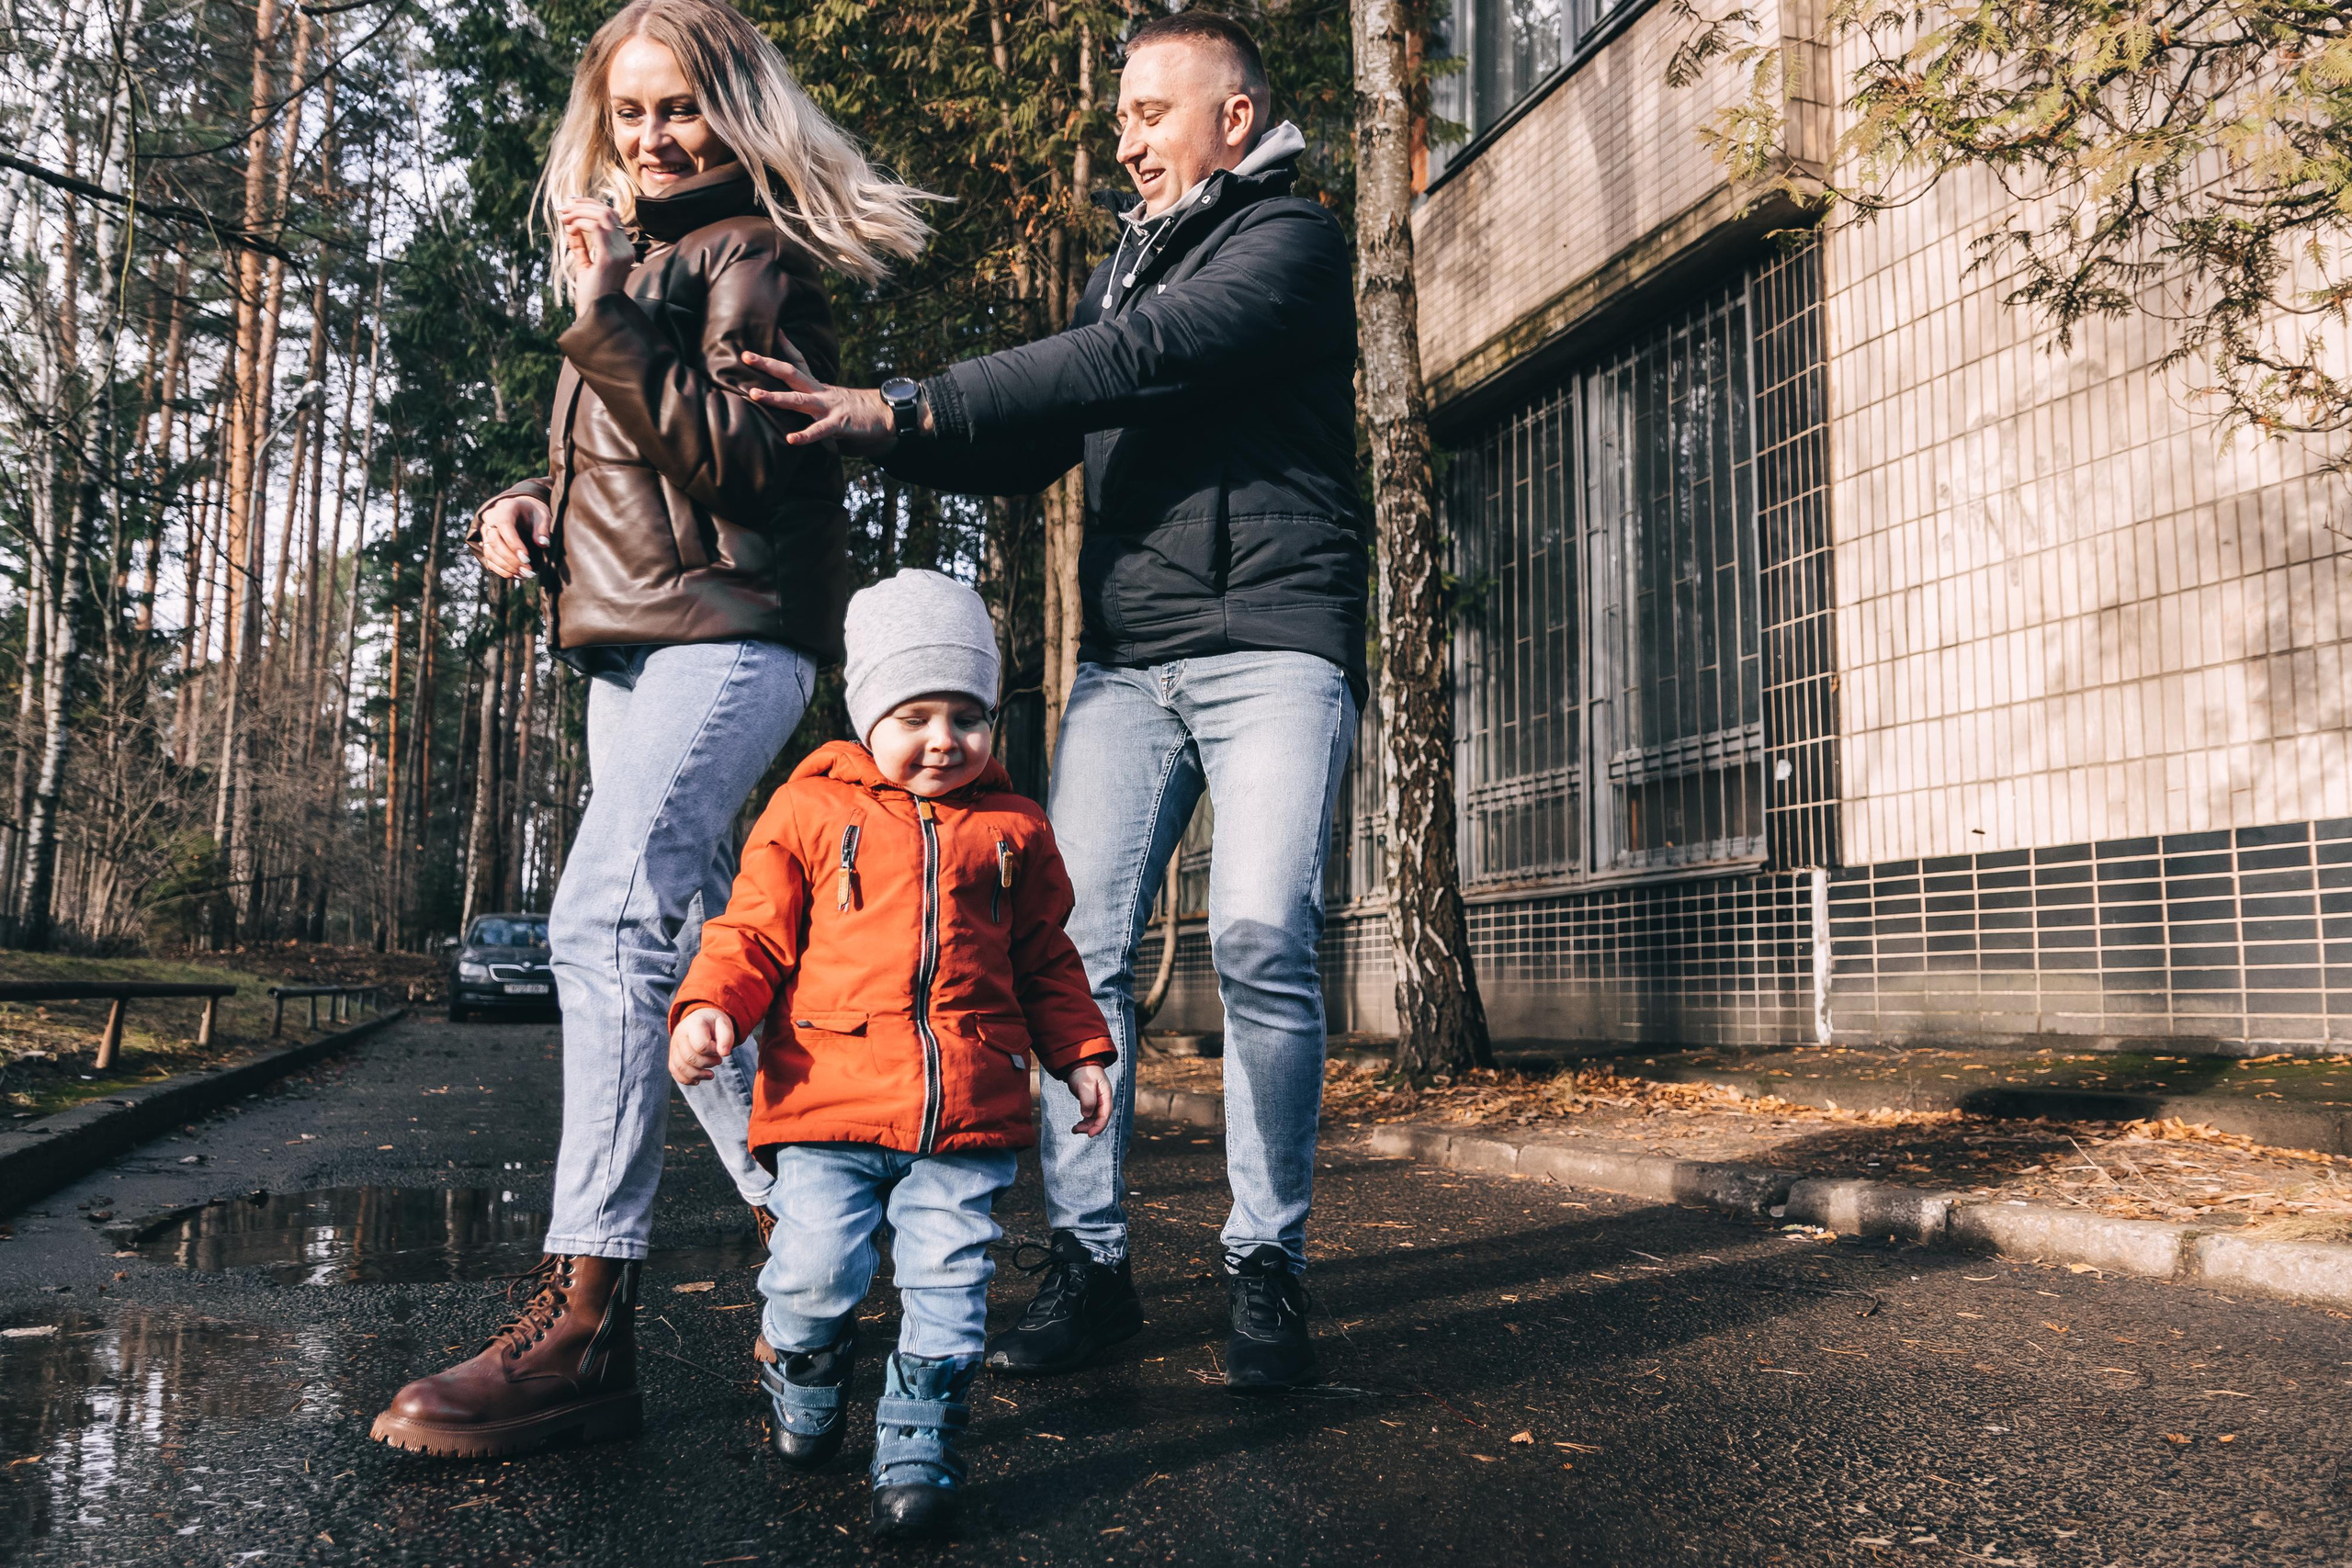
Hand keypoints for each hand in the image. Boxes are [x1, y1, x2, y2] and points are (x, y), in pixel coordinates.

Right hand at [477, 495, 548, 580]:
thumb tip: (543, 544)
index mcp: (504, 508)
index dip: (514, 545)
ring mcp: (486, 532)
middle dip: (511, 560)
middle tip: (529, 571)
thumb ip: (542, 528)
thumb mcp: (542, 515)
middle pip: (494, 542)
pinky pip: (489, 560)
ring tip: (525, 575)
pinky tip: (517, 575)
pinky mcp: (486, 544)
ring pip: (490, 553)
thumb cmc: (533, 512)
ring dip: (507, 567)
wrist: (521, 509)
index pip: (504, 527)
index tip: (527, 559)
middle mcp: (491, 519)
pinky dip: (502, 570)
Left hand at [559, 198, 634, 304]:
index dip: (591, 206)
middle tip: (563, 209)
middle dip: (583, 205)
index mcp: (624, 250)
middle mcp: (626, 249)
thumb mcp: (585, 265)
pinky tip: (569, 228)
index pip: (612, 216)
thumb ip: (581, 247)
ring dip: (580, 212)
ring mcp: (620, 252)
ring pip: (602, 215)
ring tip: (564, 217)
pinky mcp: (610, 257)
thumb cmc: (592, 295)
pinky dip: (580, 223)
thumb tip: (571, 228)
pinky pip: (595, 228)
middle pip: (608, 211)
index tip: (571, 205)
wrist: (597, 315)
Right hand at [668, 1006, 736, 1086]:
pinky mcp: (672, 1055)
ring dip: (698, 1075)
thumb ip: (727, 1037)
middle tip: (718, 1061)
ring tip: (710, 1074)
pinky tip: (698, 1079)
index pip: (701, 1045)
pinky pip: (674, 1071)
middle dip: (707, 1064)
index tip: (720, 1049)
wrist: (701, 1020)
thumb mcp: (724, 1024)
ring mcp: (674, 1045)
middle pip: (690, 1058)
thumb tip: (724, 1053)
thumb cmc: (714, 1024)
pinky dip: (687, 1079)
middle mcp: (680, 1034)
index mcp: (694, 1024)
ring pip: (681, 1067)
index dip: (713, 1051)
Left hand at [736, 350, 910, 454]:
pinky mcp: (839, 424)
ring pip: (798, 401)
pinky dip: (805, 435)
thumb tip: (806, 404)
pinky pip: (819, 431)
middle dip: (767, 365)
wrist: (889, 413)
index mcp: (820, 386)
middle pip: (791, 374)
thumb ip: (818, 399)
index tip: (770, 335)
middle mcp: (821, 392)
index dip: (784, 349)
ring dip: (776, 397)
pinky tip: (791, 439)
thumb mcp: (835, 398)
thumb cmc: (861, 409)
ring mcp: (829, 407)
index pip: (799, 363)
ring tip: (756, 395)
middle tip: (746, 356)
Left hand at [1065, 1063, 1112, 1136]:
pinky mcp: (1091, 1102)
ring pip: (1095, 1119)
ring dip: (1086, 1126)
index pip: (1105, 1114)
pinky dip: (1084, 1122)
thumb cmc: (1083, 1072)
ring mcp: (1097, 1101)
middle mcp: (1103, 1100)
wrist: (1078, 1064)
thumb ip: (1088, 1099)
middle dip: (1090, 1127)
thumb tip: (1087, 1115)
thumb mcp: (1085, 1084)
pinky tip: (1076, 1126)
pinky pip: (1090, 1116)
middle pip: (1100, 1118)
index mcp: (1106, 1094)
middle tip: (1077, 1130)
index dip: (1099, 1125)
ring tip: (1074, 1129)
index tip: (1090, 1134)